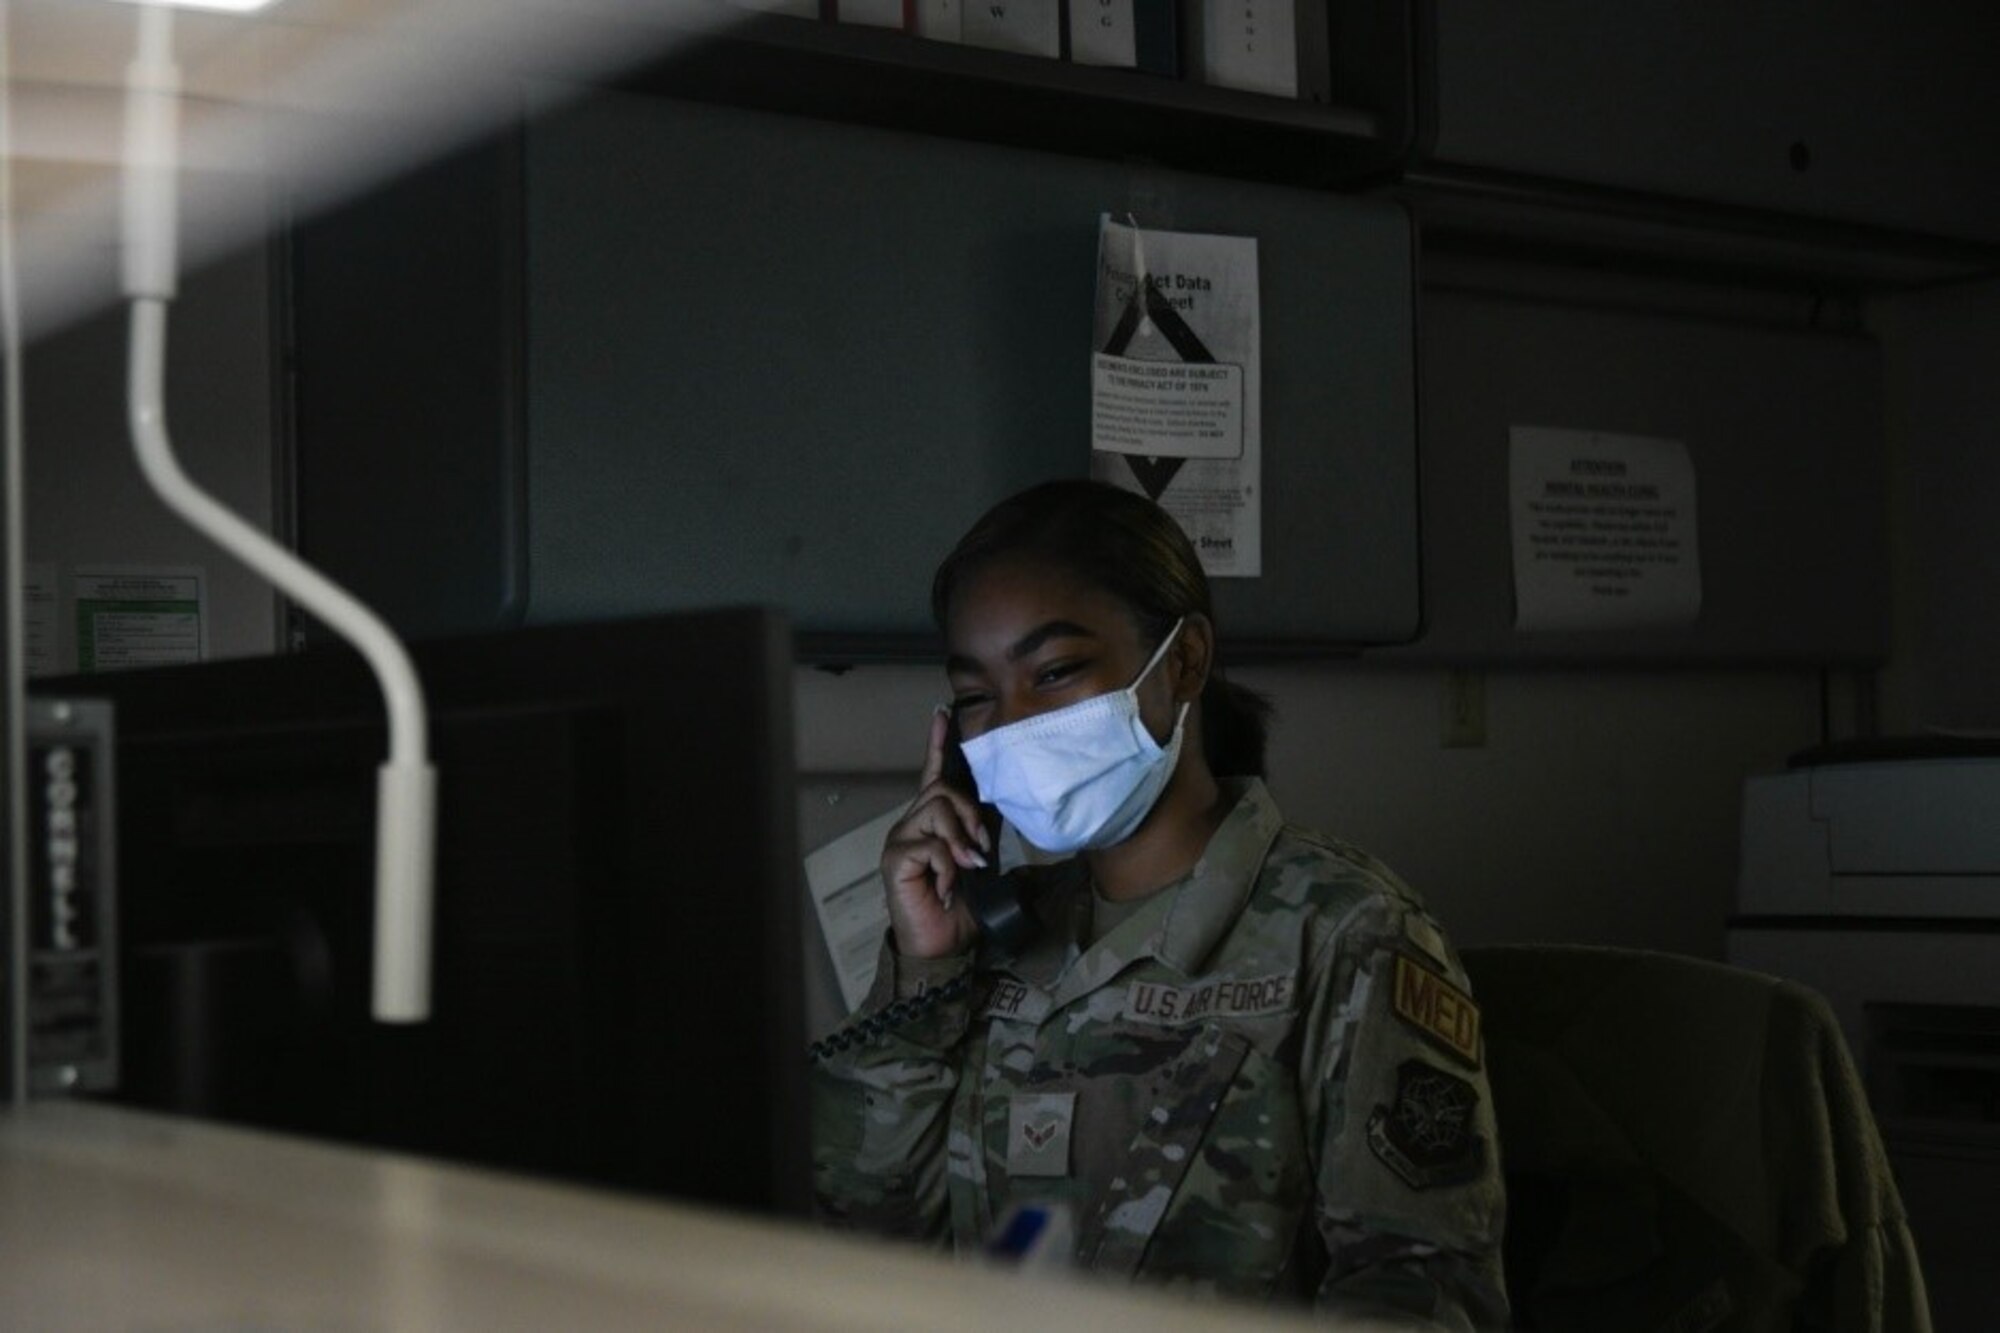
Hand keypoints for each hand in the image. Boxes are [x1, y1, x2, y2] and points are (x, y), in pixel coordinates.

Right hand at [879, 708, 988, 959]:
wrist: (943, 945)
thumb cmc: (960, 905)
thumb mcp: (981, 861)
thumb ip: (985, 833)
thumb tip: (1005, 803)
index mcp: (933, 822)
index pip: (934, 775)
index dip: (938, 745)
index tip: (942, 714)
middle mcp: (912, 824)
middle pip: (942, 790)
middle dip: (969, 815)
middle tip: (982, 848)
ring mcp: (900, 840)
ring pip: (936, 810)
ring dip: (961, 838)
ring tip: (968, 866)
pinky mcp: (895, 859)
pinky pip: (929, 845)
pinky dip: (947, 866)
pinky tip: (946, 886)